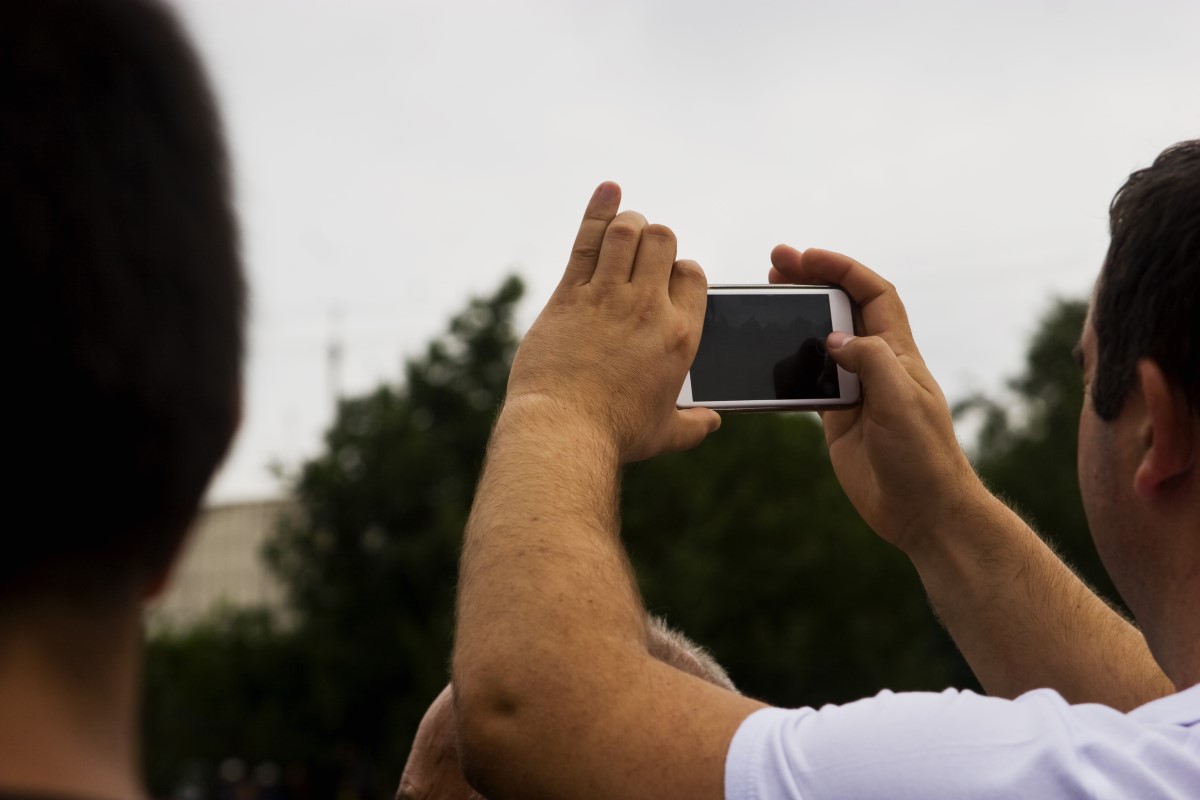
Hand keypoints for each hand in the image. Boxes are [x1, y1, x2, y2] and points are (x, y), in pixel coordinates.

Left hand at [504, 182, 720, 462]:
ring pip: (628, 232)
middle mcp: (649, 308)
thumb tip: (713, 422)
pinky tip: (607, 190)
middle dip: (656, 238)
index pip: (693, 275)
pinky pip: (587, 241)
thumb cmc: (615, 435)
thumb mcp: (665, 434)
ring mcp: (607, 297)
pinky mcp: (569, 295)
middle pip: (663, 242)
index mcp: (680, 336)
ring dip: (629, 222)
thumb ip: (694, 425)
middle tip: (641, 253)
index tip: (666, 279)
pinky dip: (598, 211)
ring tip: (624, 226)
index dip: (681, 269)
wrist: (563, 432)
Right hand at [769, 245, 983, 551]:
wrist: (923, 510)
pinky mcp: (839, 418)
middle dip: (811, 282)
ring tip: (767, 300)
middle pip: (842, 309)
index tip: (806, 257)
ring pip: (822, 342)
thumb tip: (833, 340)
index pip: (873, 293)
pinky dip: (789, 364)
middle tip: (774, 265)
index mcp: (898, 353)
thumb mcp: (900, 401)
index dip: (842, 269)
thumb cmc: (923, 456)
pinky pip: (809, 381)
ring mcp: (857, 390)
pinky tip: (769, 357)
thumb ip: (869, 362)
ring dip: (796, 319)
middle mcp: (877, 365)